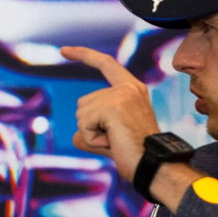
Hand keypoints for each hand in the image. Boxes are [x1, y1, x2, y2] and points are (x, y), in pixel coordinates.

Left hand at [62, 45, 162, 181]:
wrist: (154, 165)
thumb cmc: (135, 155)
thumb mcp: (111, 135)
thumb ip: (93, 129)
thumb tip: (75, 135)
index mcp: (132, 89)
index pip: (105, 64)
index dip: (83, 55)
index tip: (63, 50)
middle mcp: (128, 87)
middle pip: (83, 104)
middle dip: (90, 127)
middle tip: (116, 139)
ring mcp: (121, 94)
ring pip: (81, 115)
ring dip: (91, 134)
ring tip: (115, 141)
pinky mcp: (113, 105)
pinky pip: (83, 125)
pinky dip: (91, 139)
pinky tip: (111, 143)